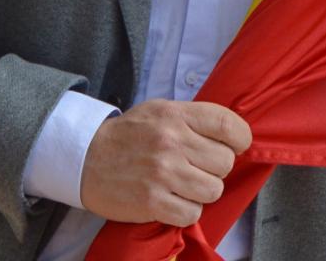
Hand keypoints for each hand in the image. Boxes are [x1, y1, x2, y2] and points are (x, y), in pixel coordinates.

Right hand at [78, 99, 252, 225]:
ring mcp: (162, 173)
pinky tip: (172, 201)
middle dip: (216, 168)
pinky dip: (186, 211)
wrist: (84, 158)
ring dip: (202, 192)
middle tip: (197, 168)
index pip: (229, 126)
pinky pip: (193, 213)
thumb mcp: (161, 111)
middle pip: (226, 162)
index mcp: (176, 115)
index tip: (234, 146)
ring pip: (214, 190)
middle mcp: (171, 142)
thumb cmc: (129, 135)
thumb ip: (195, 119)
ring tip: (184, 185)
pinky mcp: (152, 202)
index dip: (240, 139)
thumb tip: (234, 137)